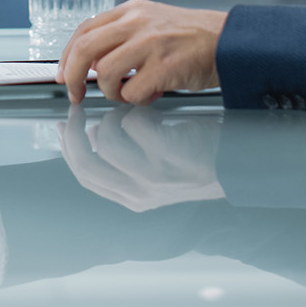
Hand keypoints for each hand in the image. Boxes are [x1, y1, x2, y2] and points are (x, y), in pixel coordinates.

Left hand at [57, 0, 225, 105]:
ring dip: (112, 91)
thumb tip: (90, 63)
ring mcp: (151, 44)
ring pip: (105, 73)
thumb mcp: (151, 24)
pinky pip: (132, 92)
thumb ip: (121, 37)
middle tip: (75, 93)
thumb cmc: (191, 38)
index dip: (67, 55)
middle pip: (84, 49)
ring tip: (129, 92)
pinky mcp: (164, 67)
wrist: (230, 42)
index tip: (63, 74)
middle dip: (73, 76)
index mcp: (131, 11)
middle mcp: (137, 23)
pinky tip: (153, 93)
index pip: (84, 30)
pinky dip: (137, 100)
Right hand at [59, 104, 226, 211]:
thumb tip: (90, 134)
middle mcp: (140, 193)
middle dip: (76, 131)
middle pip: (85, 161)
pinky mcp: (168, 154)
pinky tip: (153, 110)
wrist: (240, 163)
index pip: (84, 176)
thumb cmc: (198, 162)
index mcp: (133, 199)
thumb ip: (121, 162)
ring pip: (106, 137)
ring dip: (114, 116)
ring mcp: (153, 175)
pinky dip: (140, 111)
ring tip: (130, 111)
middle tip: (77, 108)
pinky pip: (134, 122)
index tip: (65, 126)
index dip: (69, 148)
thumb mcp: (155, 174)